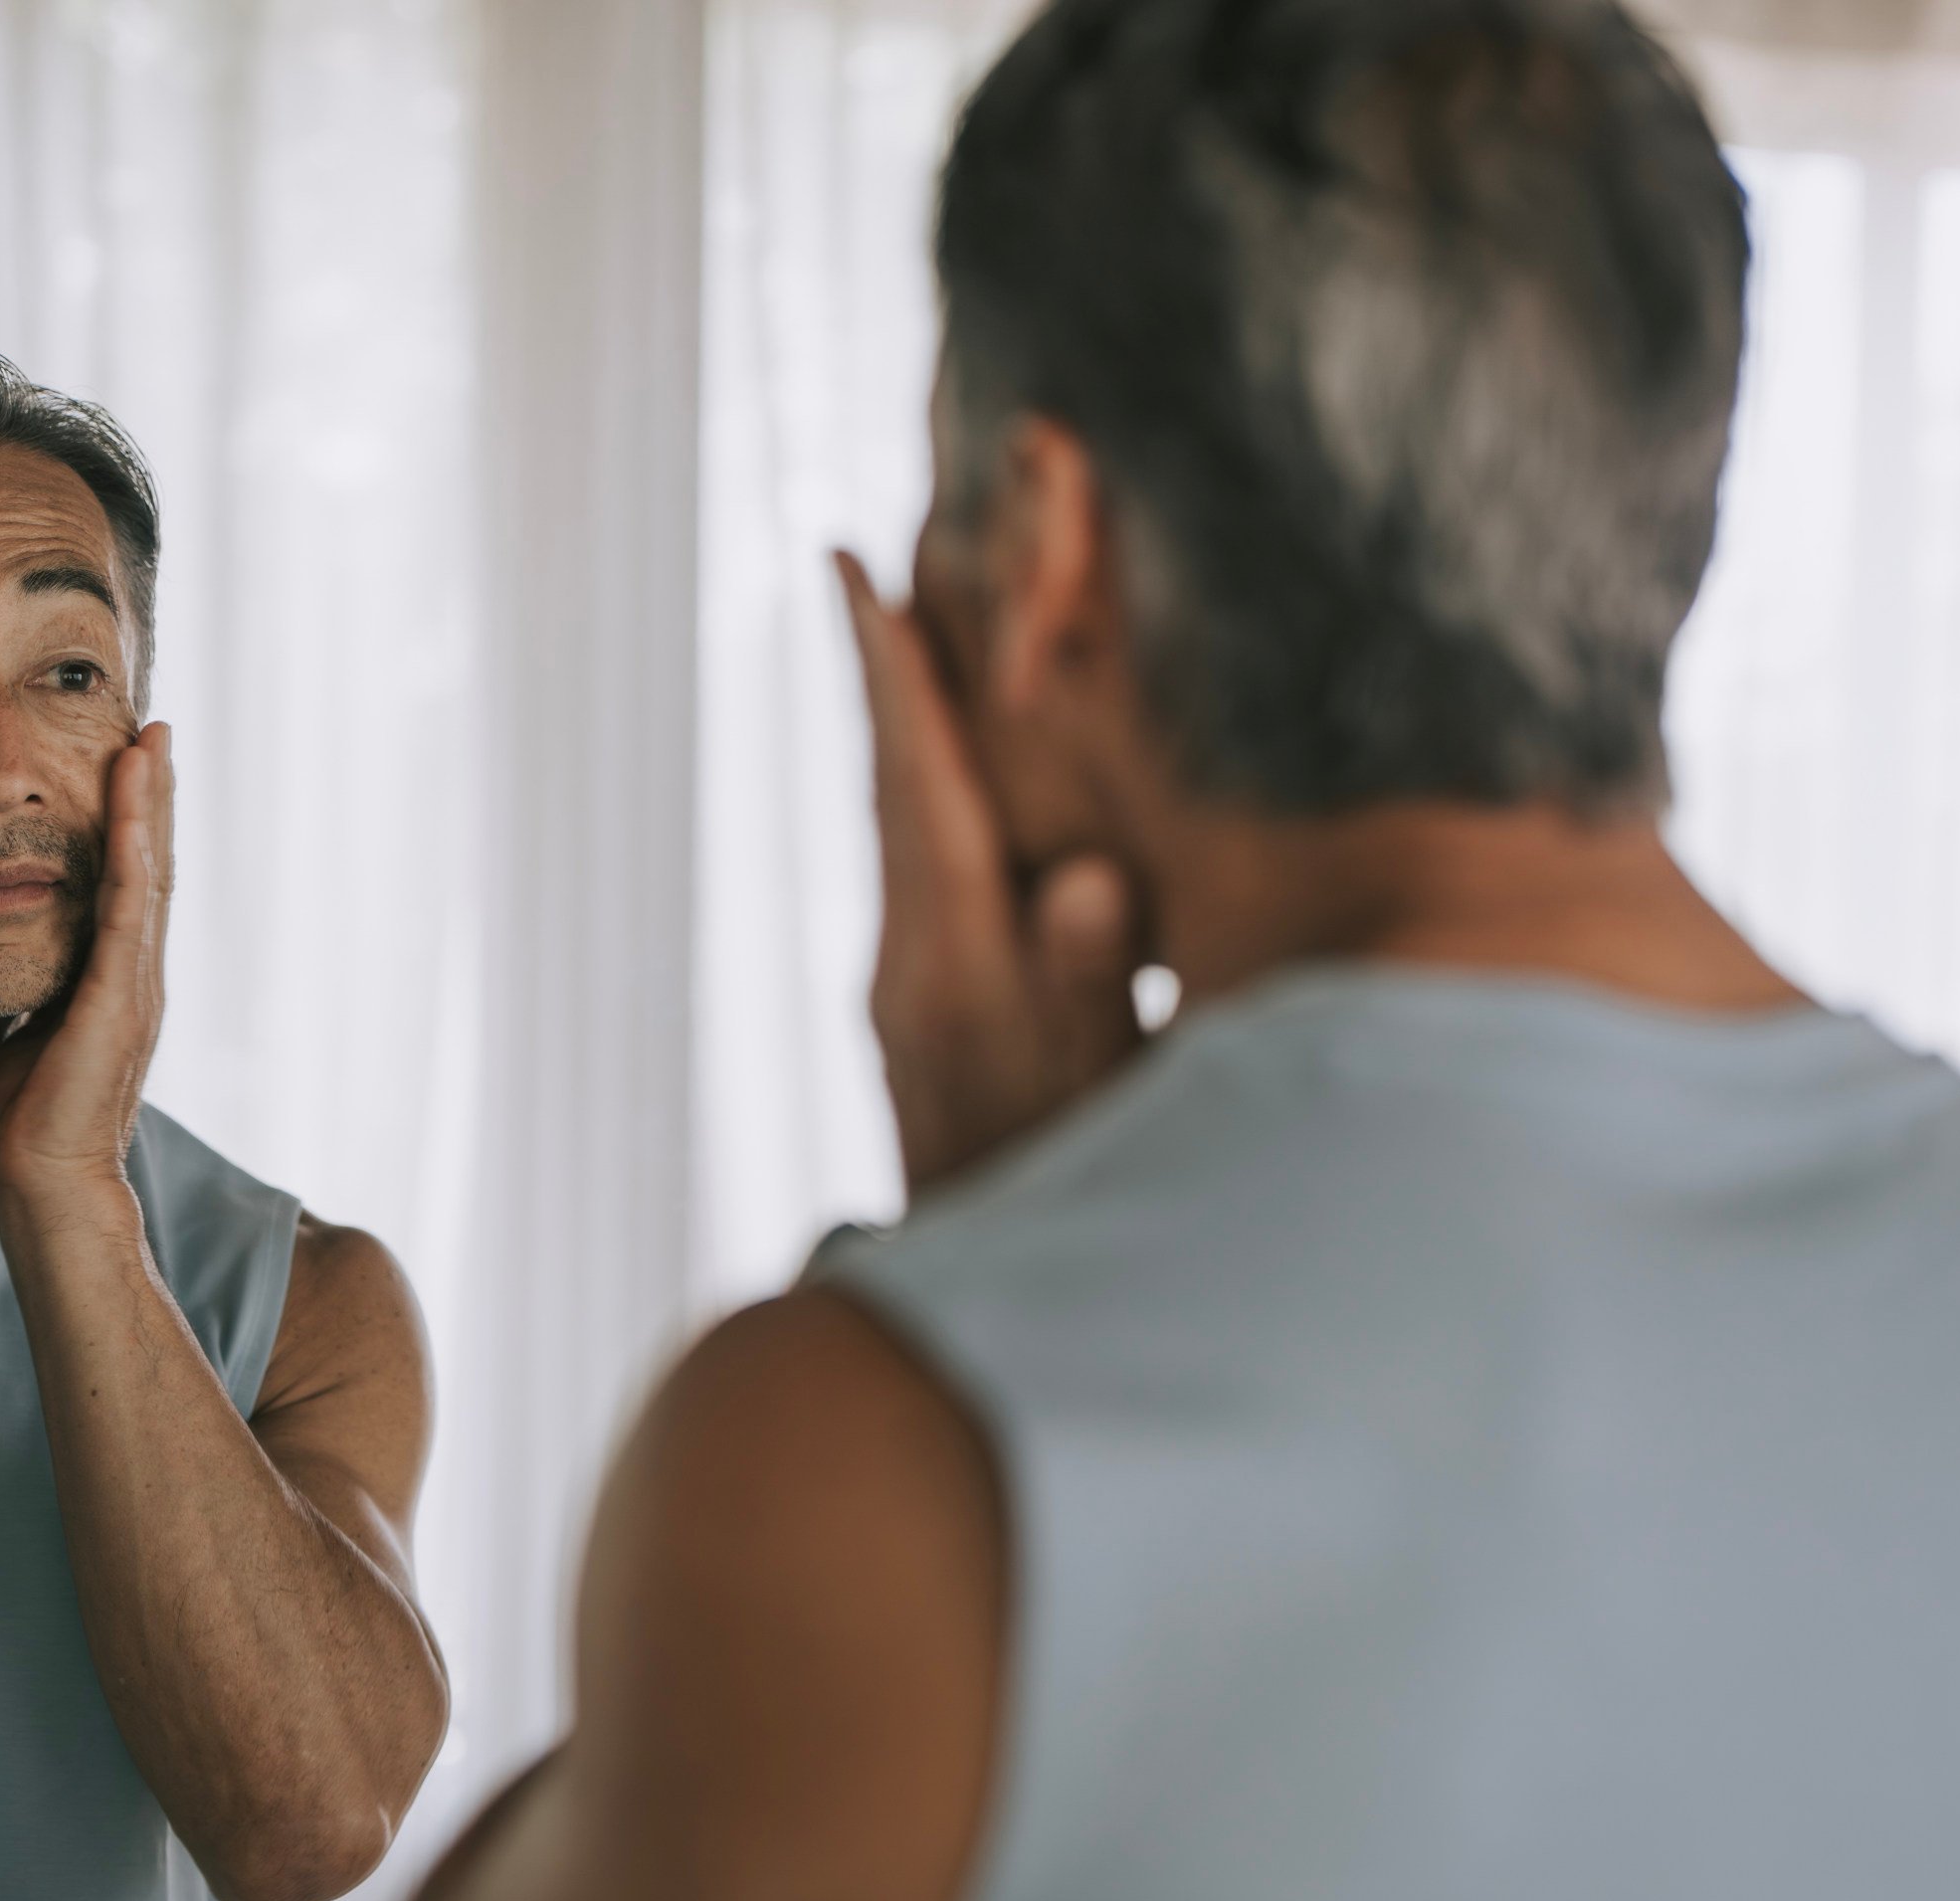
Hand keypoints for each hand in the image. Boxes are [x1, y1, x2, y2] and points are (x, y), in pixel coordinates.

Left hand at [0, 721, 172, 1220]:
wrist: (49, 1184)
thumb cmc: (30, 1120)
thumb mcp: (27, 1028)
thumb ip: (33, 985)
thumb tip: (12, 952)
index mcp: (111, 978)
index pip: (123, 881)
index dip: (129, 820)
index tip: (125, 760)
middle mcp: (136, 972)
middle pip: (151, 863)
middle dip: (155, 794)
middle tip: (154, 726)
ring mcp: (137, 984)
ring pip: (149, 874)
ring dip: (153, 805)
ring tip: (151, 742)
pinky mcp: (122, 1000)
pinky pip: (128, 910)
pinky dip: (134, 852)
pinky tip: (132, 806)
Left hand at [836, 554, 1139, 1198]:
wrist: (985, 1298)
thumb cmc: (1073, 1200)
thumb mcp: (1104, 1101)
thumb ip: (1087, 987)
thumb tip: (1080, 881)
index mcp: (951, 974)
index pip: (921, 798)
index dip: (894, 683)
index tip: (855, 573)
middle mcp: (907, 964)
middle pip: (889, 782)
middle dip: (883, 664)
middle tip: (871, 543)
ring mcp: (904, 983)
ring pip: (894, 816)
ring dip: (895, 712)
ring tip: (896, 606)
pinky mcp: (917, 1002)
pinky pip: (913, 856)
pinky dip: (918, 778)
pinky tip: (930, 747)